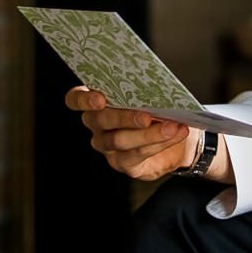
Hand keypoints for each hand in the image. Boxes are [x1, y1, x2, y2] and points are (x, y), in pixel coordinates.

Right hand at [65, 85, 195, 180]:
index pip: (75, 99)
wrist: (176, 136)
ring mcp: (107, 146)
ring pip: (120, 140)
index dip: (83, 99)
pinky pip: (137, 154)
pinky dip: (160, 142)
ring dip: (149, 134)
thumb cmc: (158, 109)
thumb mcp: (151, 96)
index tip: (99, 98)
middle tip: (146, 116)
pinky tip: (176, 133)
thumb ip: (146, 91)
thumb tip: (158, 89)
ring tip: (171, 126)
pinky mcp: (122, 163)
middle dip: (124, 118)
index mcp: (96, 101)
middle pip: (101, 120)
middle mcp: (97, 124)